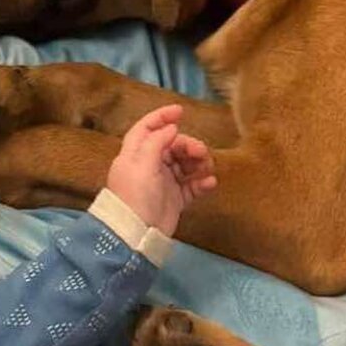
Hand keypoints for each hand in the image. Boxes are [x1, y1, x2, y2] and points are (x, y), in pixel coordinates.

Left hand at [105, 106, 216, 237]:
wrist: (137, 234)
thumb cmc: (135, 196)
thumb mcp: (142, 165)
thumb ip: (156, 142)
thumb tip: (171, 128)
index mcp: (135, 154)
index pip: (146, 128)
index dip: (161, 117)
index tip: (180, 111)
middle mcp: (149, 165)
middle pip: (171, 145)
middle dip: (188, 145)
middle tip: (201, 152)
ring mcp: (162, 182)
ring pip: (184, 164)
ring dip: (198, 162)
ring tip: (207, 168)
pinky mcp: (174, 199)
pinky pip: (191, 186)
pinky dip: (201, 182)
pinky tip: (210, 182)